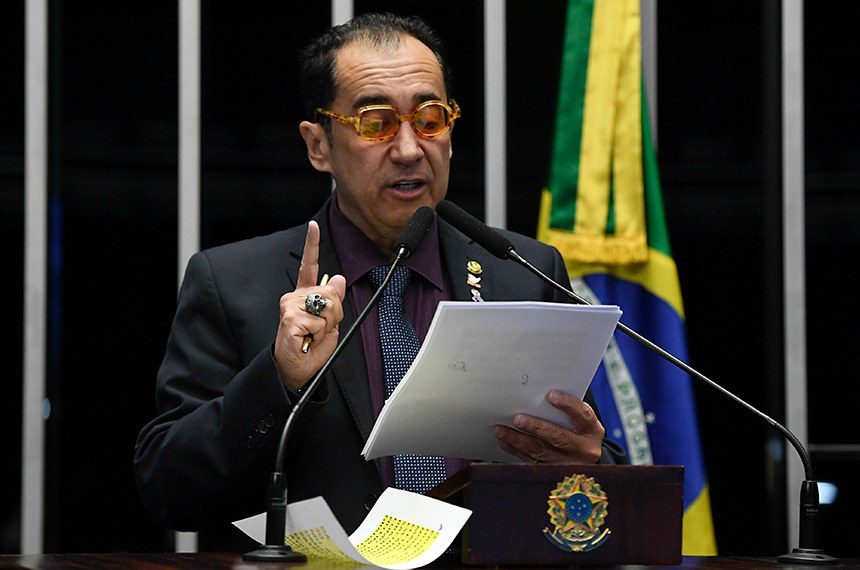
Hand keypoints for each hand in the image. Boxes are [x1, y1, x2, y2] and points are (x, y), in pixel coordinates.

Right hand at [273, 220, 345, 390]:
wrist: (295, 370)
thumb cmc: (310, 348)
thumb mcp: (330, 324)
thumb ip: (334, 302)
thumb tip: (339, 279)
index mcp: (304, 295)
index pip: (309, 266)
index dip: (311, 244)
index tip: (313, 225)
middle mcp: (294, 297)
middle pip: (331, 293)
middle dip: (336, 313)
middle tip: (321, 330)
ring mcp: (290, 306)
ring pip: (328, 306)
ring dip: (328, 325)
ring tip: (313, 336)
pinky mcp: (290, 318)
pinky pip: (320, 320)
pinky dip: (319, 334)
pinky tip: (307, 339)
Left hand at [492, 390, 604, 463]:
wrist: (584, 461)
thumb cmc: (578, 430)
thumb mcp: (581, 421)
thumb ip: (566, 410)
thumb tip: (536, 393)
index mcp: (593, 431)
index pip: (583, 415)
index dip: (567, 405)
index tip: (550, 395)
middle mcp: (584, 450)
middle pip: (559, 437)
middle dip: (536, 427)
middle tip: (517, 418)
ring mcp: (568, 464)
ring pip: (540, 452)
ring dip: (517, 440)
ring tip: (499, 429)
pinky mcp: (552, 473)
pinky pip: (531, 461)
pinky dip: (515, 450)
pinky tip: (504, 441)